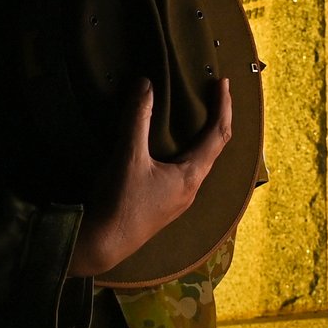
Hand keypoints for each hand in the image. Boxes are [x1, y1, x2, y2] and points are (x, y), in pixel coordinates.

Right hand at [71, 77, 233, 278]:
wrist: (103, 245)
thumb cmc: (120, 203)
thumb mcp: (128, 157)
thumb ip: (137, 119)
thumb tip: (145, 84)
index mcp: (190, 176)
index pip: (218, 135)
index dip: (224, 107)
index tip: (223, 83)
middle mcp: (190, 188)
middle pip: (215, 147)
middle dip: (218, 118)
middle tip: (215, 93)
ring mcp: (178, 198)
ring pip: (201, 161)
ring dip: (203, 136)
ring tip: (198, 115)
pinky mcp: (164, 203)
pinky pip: (186, 170)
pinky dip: (187, 150)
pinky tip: (173, 147)